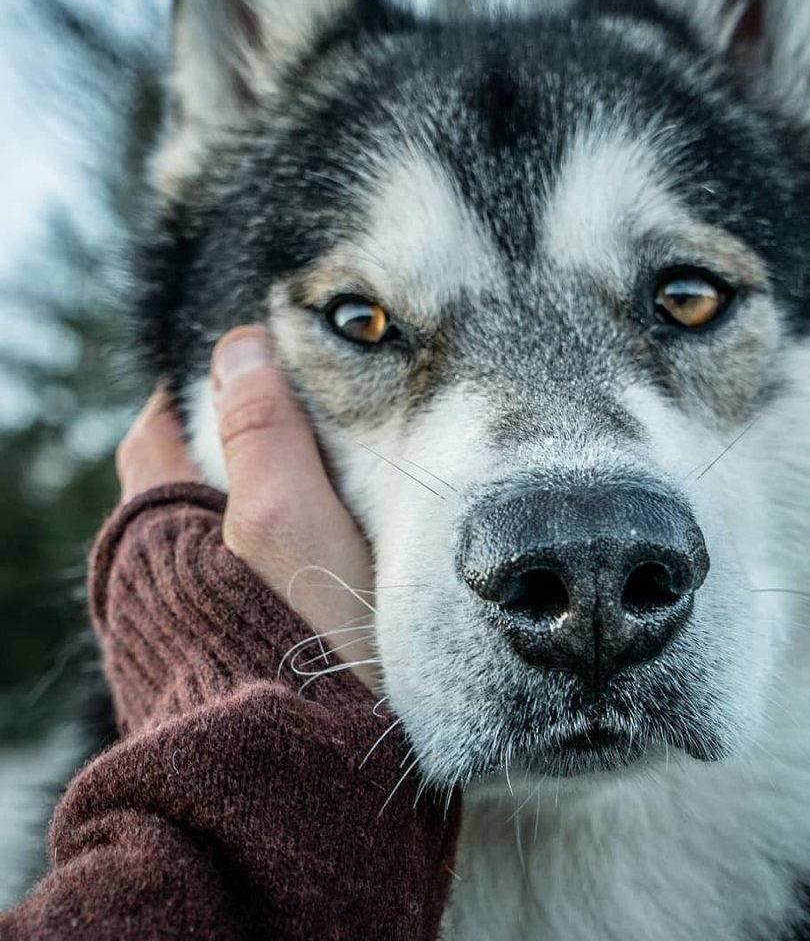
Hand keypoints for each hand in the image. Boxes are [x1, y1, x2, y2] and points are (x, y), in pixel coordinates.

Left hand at [116, 326, 376, 687]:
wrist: (306, 801)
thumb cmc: (299, 654)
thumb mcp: (288, 525)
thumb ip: (263, 435)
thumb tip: (239, 347)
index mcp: (159, 537)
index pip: (155, 436)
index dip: (195, 394)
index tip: (249, 365)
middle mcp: (152, 585)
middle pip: (176, 491)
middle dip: (222, 449)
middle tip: (294, 419)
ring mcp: (181, 634)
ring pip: (207, 545)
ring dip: (249, 508)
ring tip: (318, 489)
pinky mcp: (219, 672)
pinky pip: (231, 593)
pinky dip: (262, 562)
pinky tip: (314, 573)